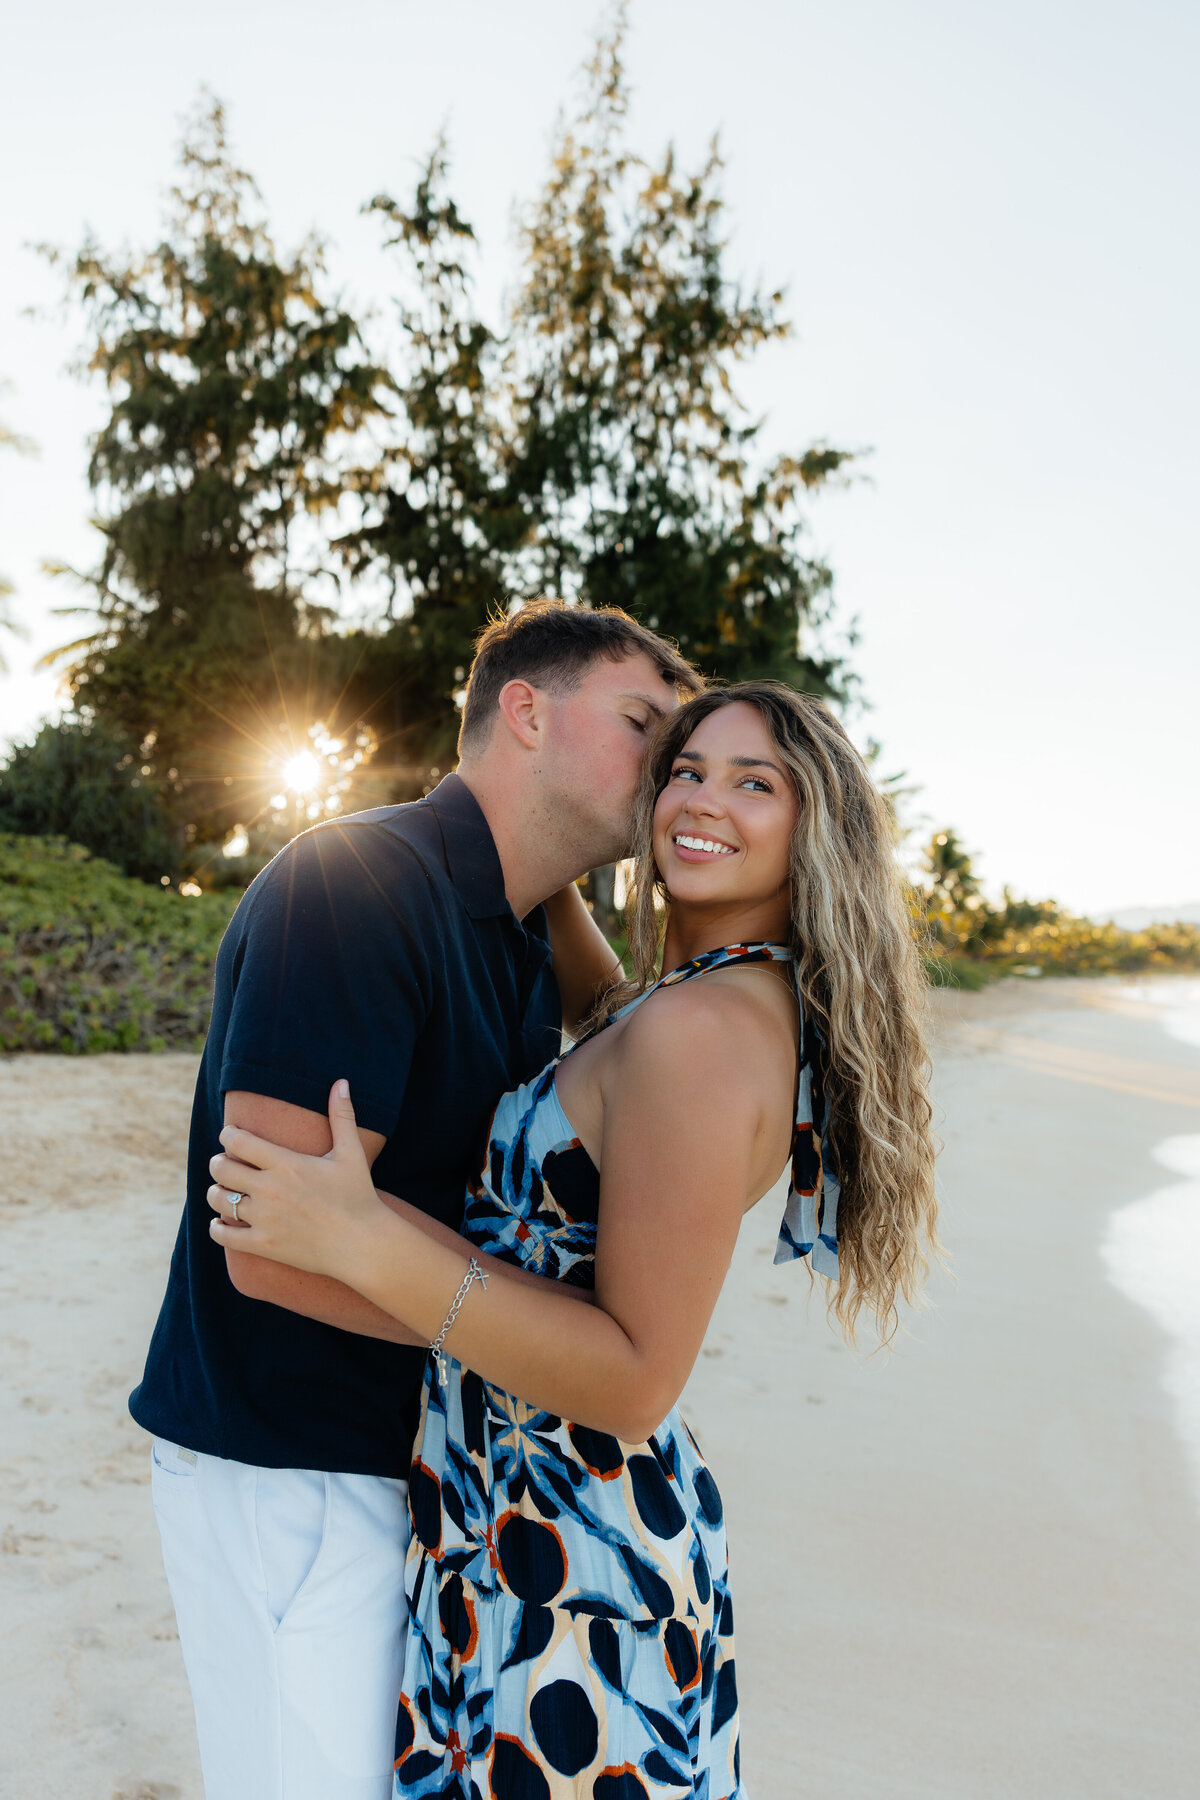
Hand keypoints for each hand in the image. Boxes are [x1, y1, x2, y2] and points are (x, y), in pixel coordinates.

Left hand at [207, 1080, 383, 1282]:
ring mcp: (264, 1218)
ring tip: (225, 1190)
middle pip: (220, 1168)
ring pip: (218, 1199)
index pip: (238, 1141)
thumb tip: (341, 1082)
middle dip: (219, 1162)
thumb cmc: (358, 1196)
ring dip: (217, 1192)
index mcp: (287, 1163)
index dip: (228, 1134)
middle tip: (226, 1163)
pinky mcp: (263, 1244)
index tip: (231, 1135)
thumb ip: (342, 1116)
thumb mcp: (351, 1153)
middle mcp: (270, 1189)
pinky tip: (222, 1222)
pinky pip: (223, 1235)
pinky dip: (217, 1227)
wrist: (362, 1244)